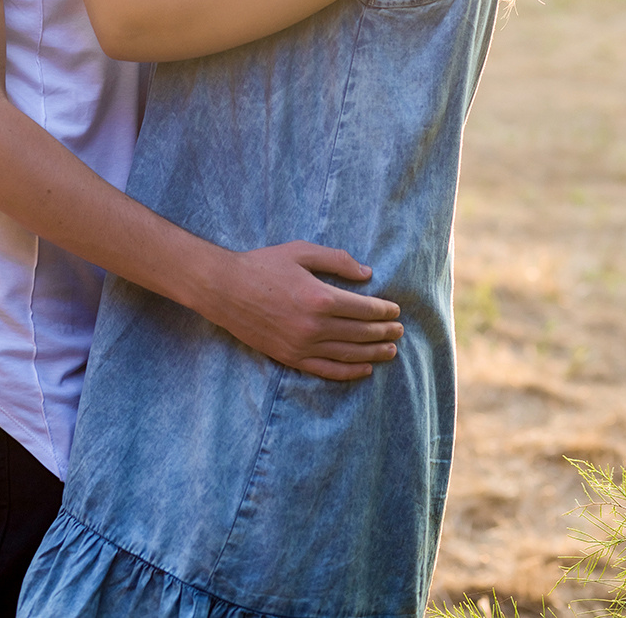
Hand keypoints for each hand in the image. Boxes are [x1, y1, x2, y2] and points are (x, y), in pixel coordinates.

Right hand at [201, 242, 402, 381]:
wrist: (226, 290)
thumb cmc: (264, 265)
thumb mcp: (301, 251)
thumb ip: (336, 260)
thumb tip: (367, 274)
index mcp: (319, 297)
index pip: (363, 309)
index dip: (384, 311)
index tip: (396, 311)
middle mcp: (314, 326)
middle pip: (360, 333)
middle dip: (384, 332)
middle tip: (399, 331)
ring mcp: (302, 346)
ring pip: (349, 355)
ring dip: (374, 354)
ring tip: (391, 351)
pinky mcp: (291, 358)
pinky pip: (328, 370)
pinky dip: (350, 372)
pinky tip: (364, 369)